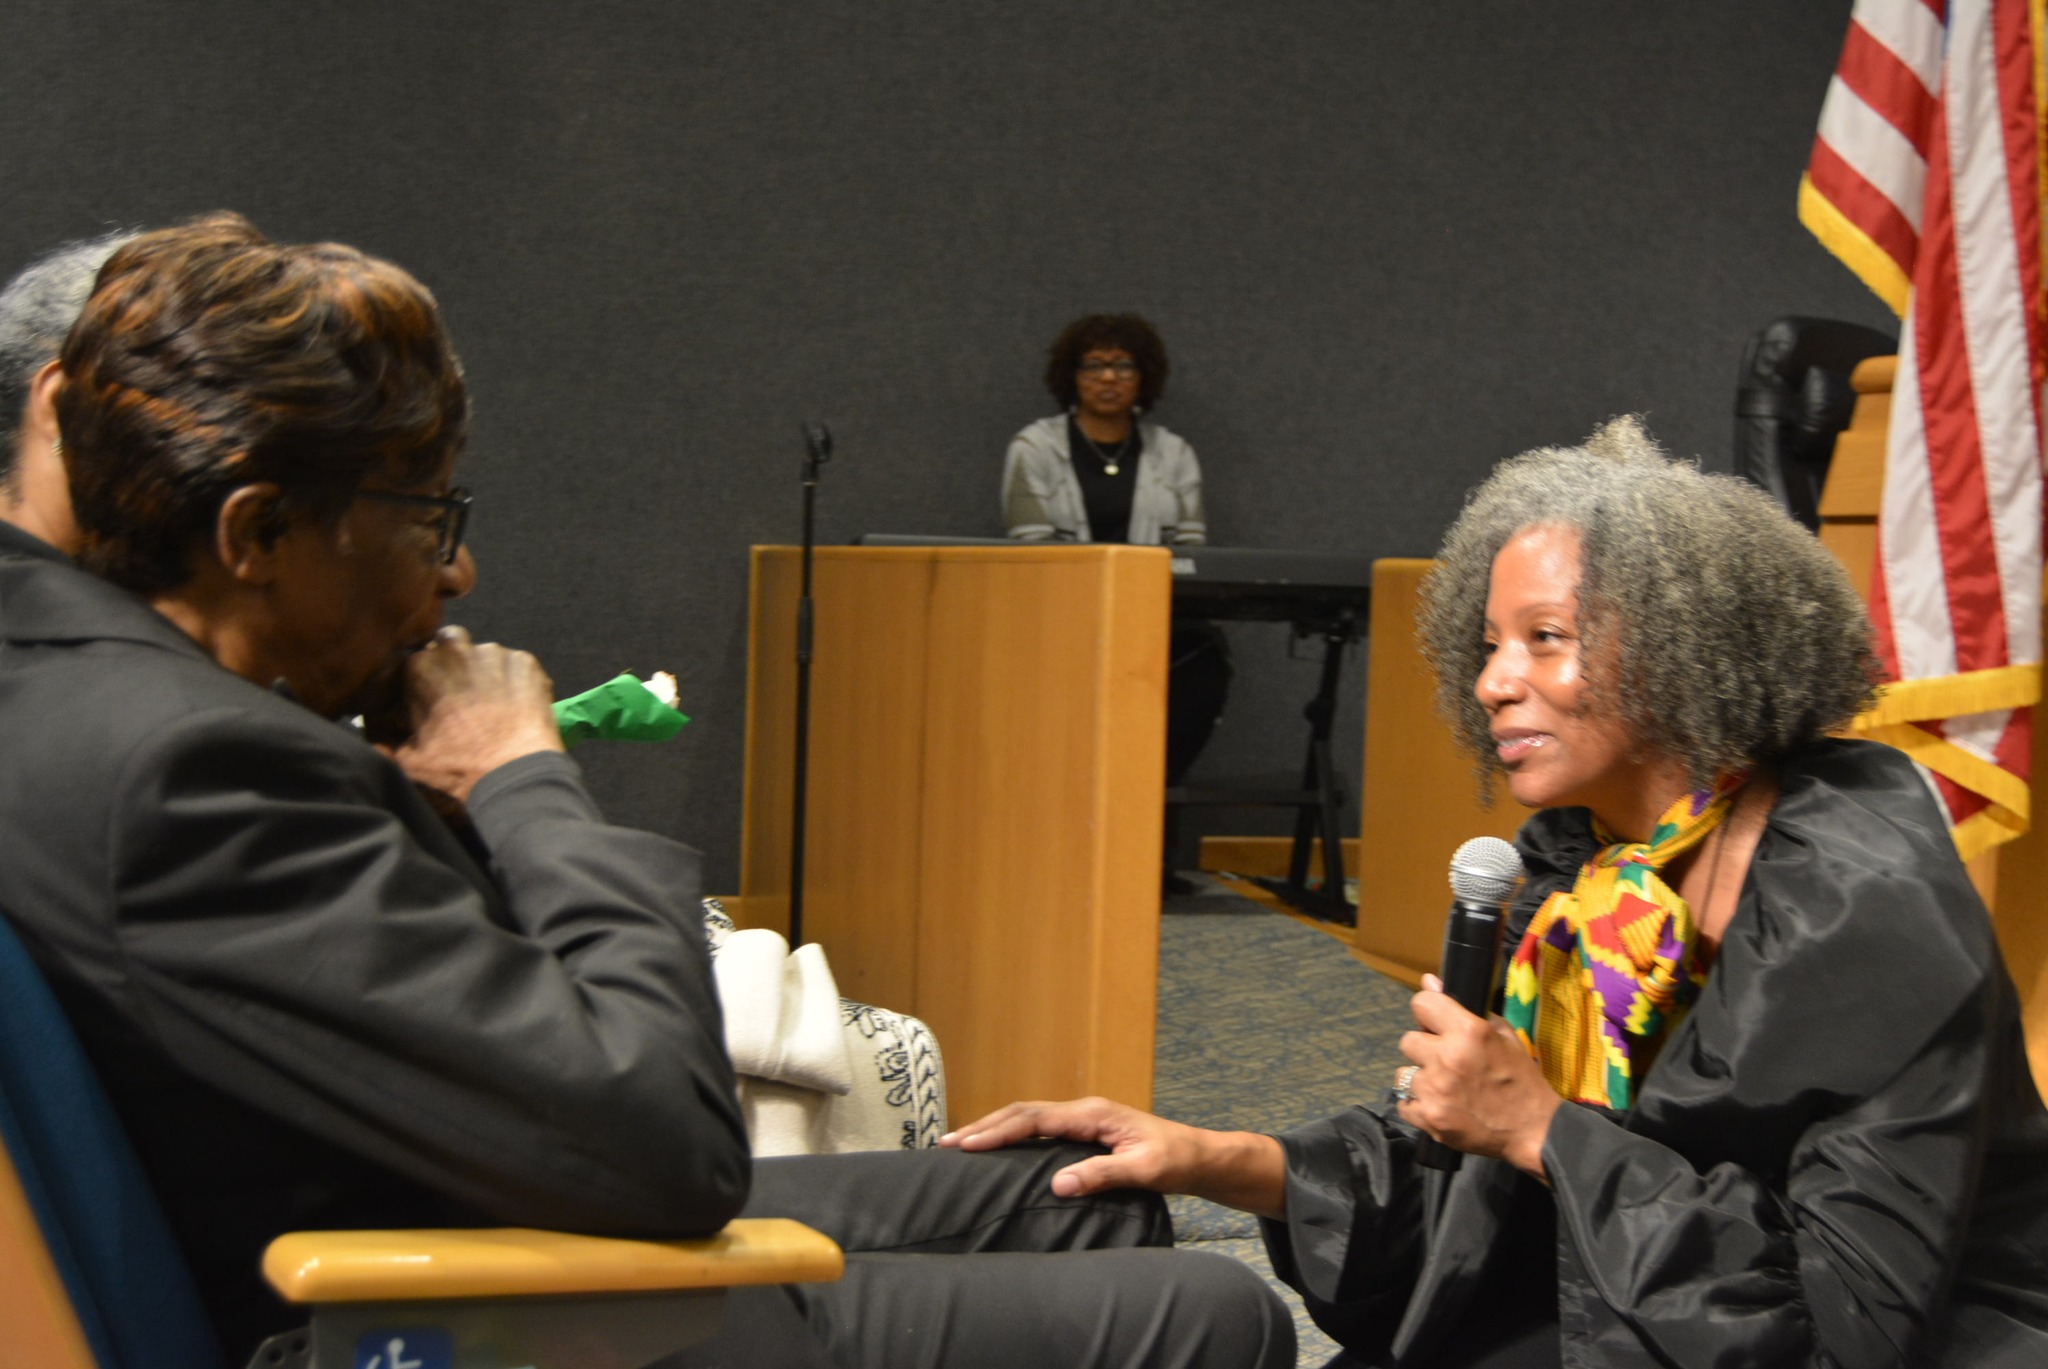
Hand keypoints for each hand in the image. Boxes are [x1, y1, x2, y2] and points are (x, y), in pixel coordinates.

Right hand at [388, 627, 564, 804]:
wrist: (512, 772)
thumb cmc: (457, 767)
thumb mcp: (408, 761)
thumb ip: (388, 744)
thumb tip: (378, 742)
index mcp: (419, 667)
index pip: (416, 658)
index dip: (425, 676)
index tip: (432, 693)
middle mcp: (456, 650)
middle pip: (450, 642)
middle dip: (453, 659)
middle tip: (461, 689)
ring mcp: (494, 653)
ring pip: (485, 653)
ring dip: (485, 670)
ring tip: (492, 702)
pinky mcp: (526, 662)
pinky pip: (517, 665)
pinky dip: (516, 680)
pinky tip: (516, 705)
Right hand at [942, 1097, 1285, 1217]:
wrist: (1200, 1157)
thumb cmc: (1177, 1161)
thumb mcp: (1143, 1170)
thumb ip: (1102, 1175)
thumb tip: (1057, 1183)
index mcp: (1093, 1114)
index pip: (1034, 1119)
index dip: (997, 1131)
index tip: (965, 1144)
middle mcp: (1084, 1111)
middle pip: (1022, 1113)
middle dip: (983, 1126)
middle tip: (945, 1144)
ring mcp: (1084, 1119)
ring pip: (1028, 1118)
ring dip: (994, 1128)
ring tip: (959, 1144)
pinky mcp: (1085, 1132)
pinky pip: (1039, 1128)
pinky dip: (1012, 1134)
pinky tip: (997, 1148)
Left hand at [1397, 974, 1560, 1180]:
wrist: (1533, 1129)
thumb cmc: (1521, 1079)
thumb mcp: (1503, 1036)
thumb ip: (1464, 1008)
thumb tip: (1429, 981)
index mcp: (1467, 1032)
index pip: (1422, 1003)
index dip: (1428, 1011)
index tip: (1435, 1021)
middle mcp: (1446, 1058)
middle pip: (1407, 1040)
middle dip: (1424, 1049)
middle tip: (1444, 1061)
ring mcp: (1434, 1090)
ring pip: (1403, 1074)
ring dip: (1421, 1079)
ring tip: (1444, 1088)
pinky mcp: (1428, 1118)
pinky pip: (1404, 1103)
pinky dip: (1418, 1106)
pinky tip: (1440, 1106)